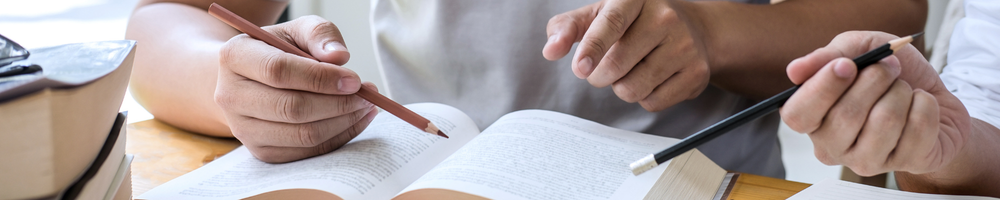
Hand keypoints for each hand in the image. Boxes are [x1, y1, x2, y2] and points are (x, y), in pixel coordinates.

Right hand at [215, 16, 378, 162]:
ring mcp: (243, 129)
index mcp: (235, 56)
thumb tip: (339, 56)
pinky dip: (338, 138)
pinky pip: (306, 152)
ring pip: (302, 135)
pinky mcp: (261, 151)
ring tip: (366, 106)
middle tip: (367, 95)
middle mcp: (231, 96)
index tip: (354, 80)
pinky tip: (355, 120)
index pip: (279, 71)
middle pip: (291, 108)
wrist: (250, 78)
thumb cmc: (278, 50)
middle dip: (338, 103)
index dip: (321, 78)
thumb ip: (319, 34)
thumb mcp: (297, 31)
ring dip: (343, 122)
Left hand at [543, 0, 708, 110]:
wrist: (694, 29)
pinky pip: (653, 102)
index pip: (612, 23)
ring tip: (632, 69)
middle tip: (604, 67)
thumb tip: (550, 50)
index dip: (593, 47)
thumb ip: (568, 28)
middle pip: (616, 65)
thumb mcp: (599, 15)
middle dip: (599, 75)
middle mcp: (666, 17)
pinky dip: (644, 97)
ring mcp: (685, 45)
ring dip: (621, 87)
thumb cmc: (635, 22)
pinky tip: (653, 77)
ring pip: (633, 88)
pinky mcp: (696, 74)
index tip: (580, 68)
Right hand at [780, 31, 971, 175]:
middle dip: (875, 79)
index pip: (798, 115)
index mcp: (811, 117)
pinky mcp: (904, 164)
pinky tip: (919, 106)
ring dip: (901, 92)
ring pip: (884, 122)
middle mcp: (831, 146)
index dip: (822, 89)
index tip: (847, 65)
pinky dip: (925, 104)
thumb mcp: (857, 49)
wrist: (931, 91)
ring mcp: (866, 161)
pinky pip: (918, 128)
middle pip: (845, 116)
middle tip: (889, 67)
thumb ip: (826, 56)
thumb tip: (794, 71)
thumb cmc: (887, 73)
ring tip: (904, 89)